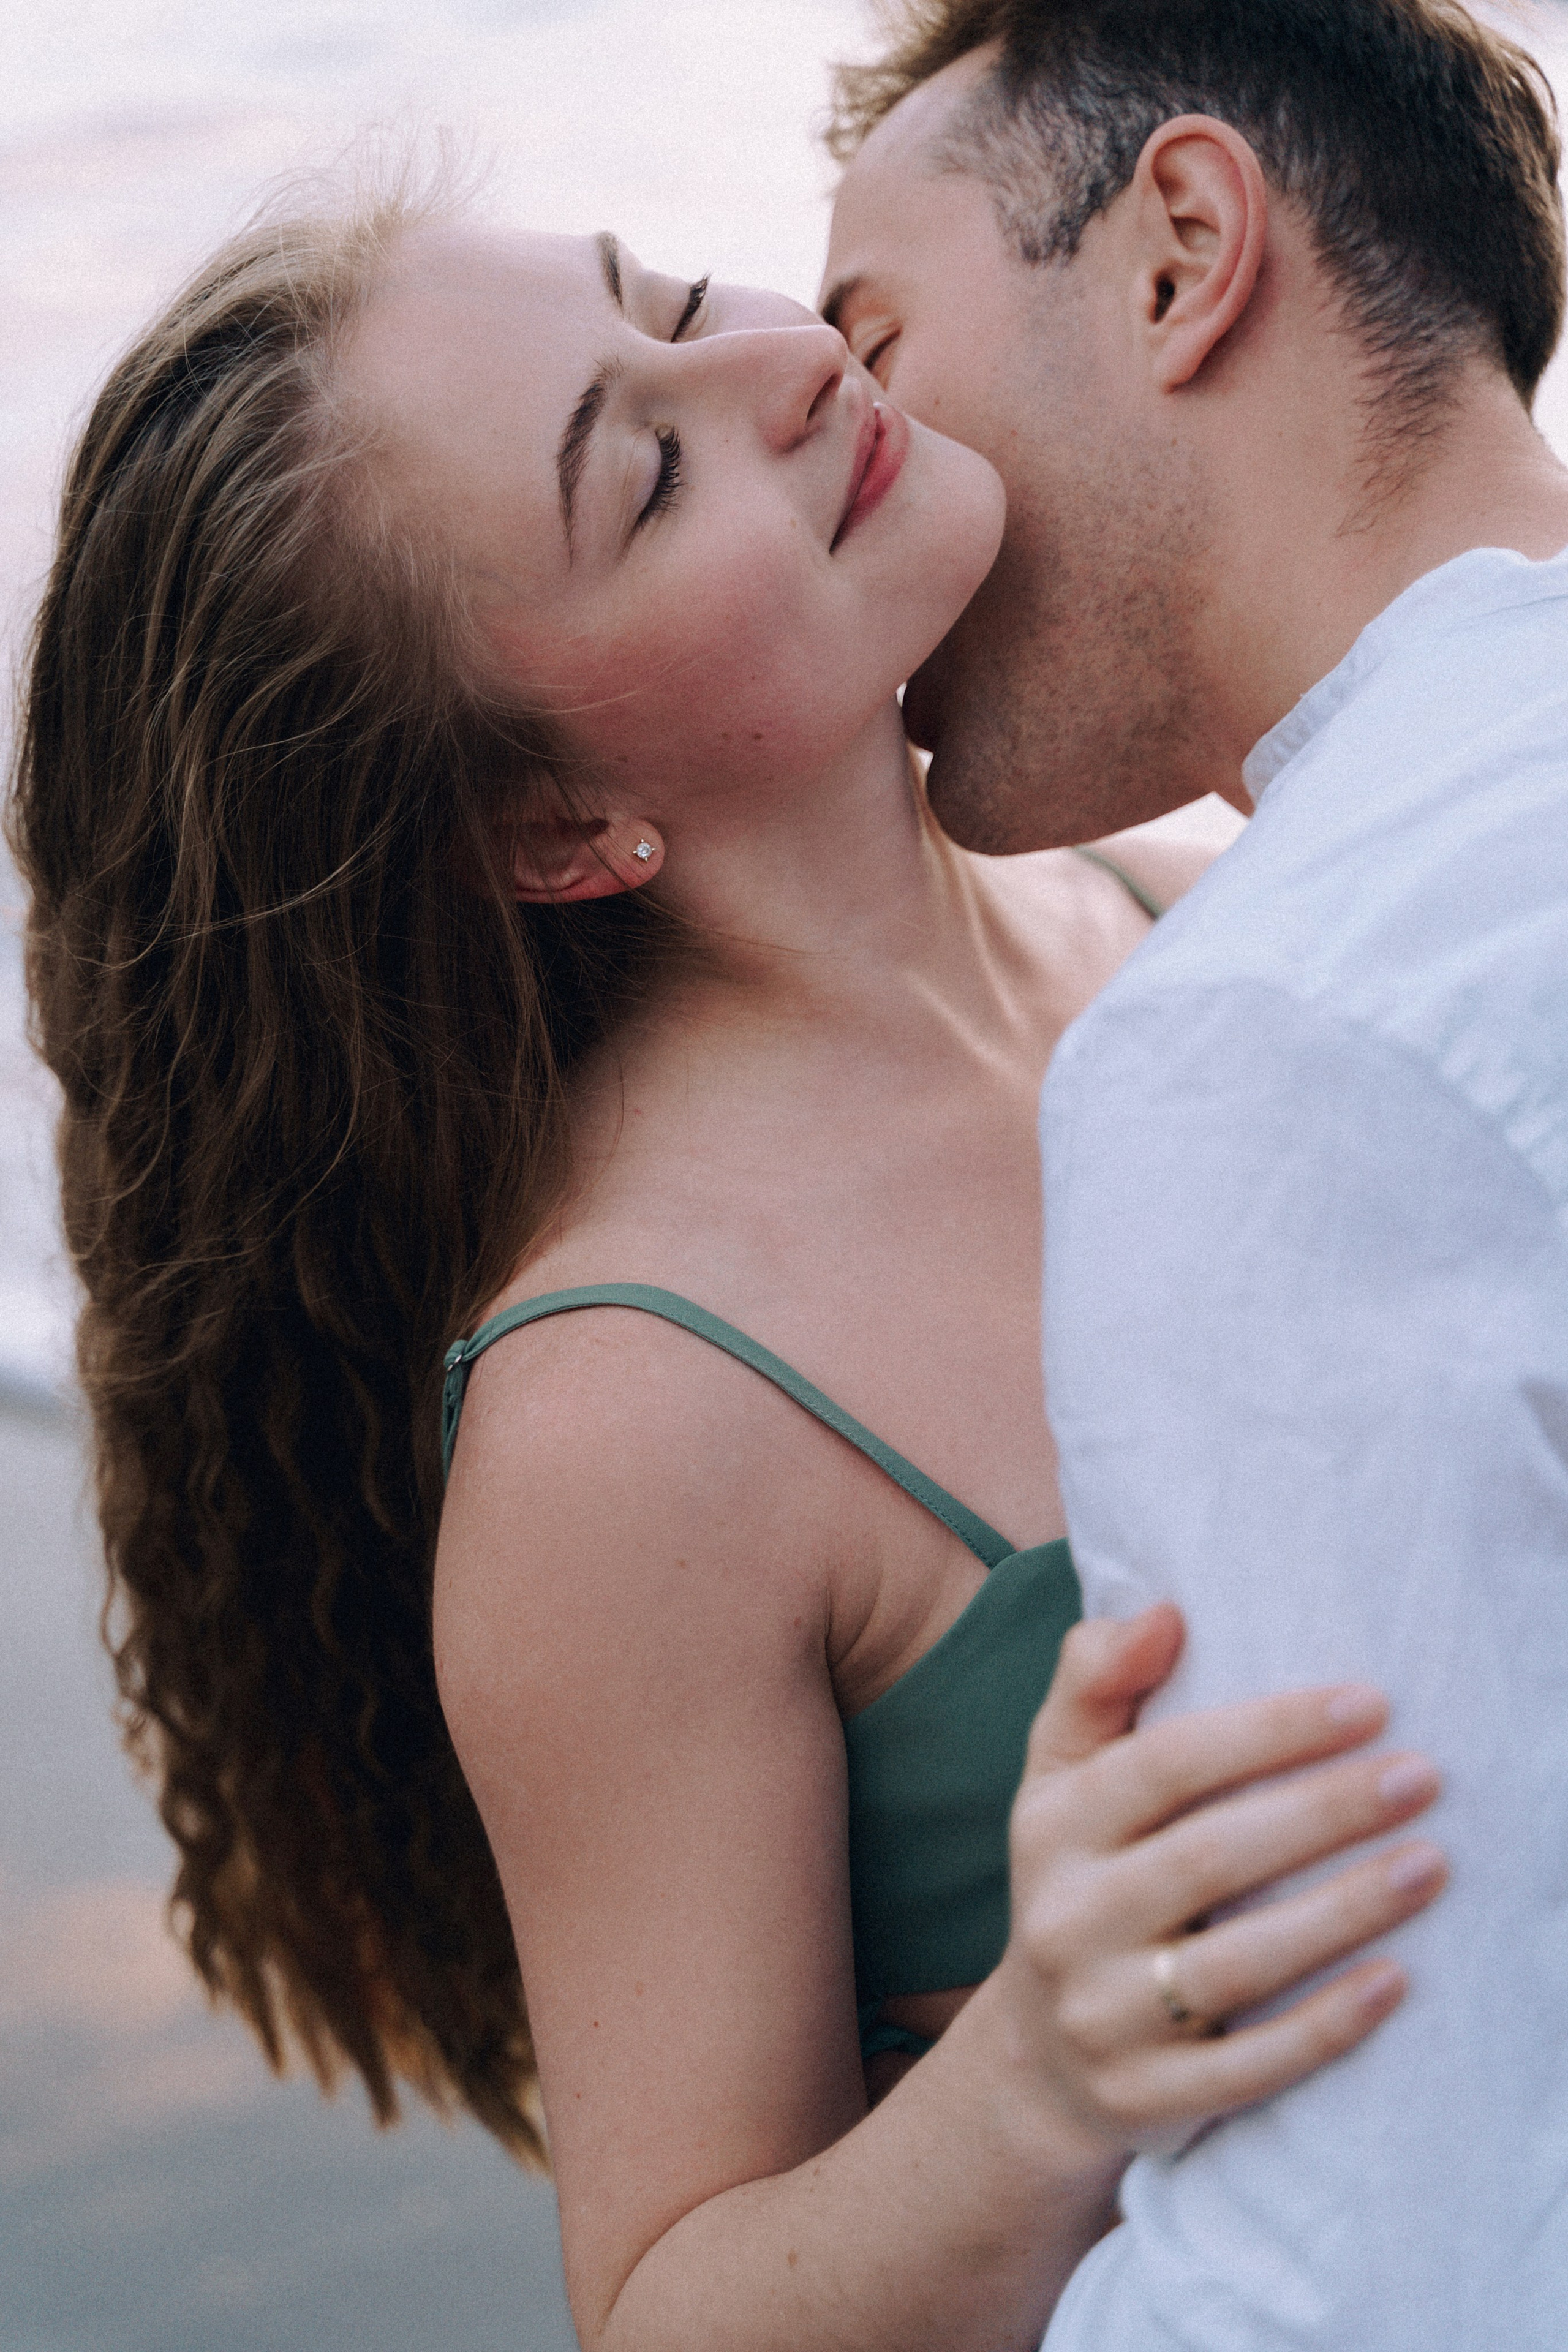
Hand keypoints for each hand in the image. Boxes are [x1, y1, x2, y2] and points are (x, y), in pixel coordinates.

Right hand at [996, 1606, 1446, 2155]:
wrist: (1037, 2056)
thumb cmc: (1082, 1877)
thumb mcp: (1060, 1773)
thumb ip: (1096, 1679)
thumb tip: (1163, 1611)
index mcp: (1053, 1825)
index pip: (1162, 1764)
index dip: (1266, 1731)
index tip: (1369, 1701)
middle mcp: (1068, 1918)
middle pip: (1209, 1857)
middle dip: (1325, 1811)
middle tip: (1424, 1774)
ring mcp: (1105, 2016)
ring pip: (1237, 1962)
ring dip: (1343, 1911)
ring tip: (1432, 1863)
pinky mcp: (1147, 2099)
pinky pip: (1250, 2066)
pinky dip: (1326, 2026)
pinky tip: (1397, 1983)